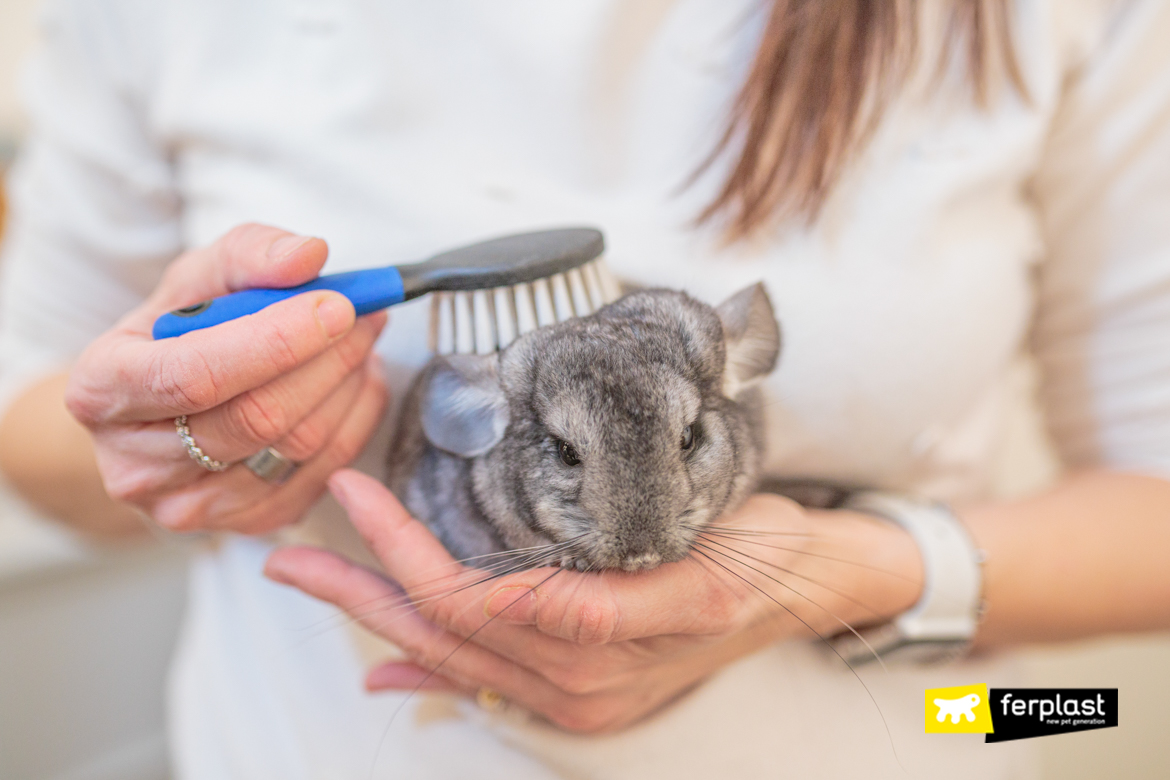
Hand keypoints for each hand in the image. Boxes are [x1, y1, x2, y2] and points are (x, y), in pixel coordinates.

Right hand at [65, 224, 388, 533]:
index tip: (336, 305)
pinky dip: (355, 422)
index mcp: (104, 389)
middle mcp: (135, 464)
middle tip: (365, 315)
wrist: (162, 409)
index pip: (199, 374)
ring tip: (361, 343)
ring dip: (348, 387)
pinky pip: (322, 475)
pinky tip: (357, 385)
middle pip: (258, 418)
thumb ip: (249, 254)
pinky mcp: (243, 526)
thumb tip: (308, 255)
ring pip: (298, 448)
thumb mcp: (197, 279)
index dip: (277, 341)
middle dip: (327, 359)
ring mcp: (188, 507)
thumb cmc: (178, 335)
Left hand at [264, 470, 922, 732]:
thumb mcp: (702, 574)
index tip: (353, 493)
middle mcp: (575, 686)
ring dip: (379, 618)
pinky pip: (485, 680)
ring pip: (450, 654)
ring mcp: (574, 692)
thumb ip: (608, 607)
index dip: (400, 553)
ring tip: (318, 583)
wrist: (815, 583)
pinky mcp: (581, 682)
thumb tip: (516, 606)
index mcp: (597, 656)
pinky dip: (429, 667)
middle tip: (290, 553)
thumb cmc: (764, 559)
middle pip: (439, 635)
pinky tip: (386, 665)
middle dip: (360, 591)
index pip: (466, 605)